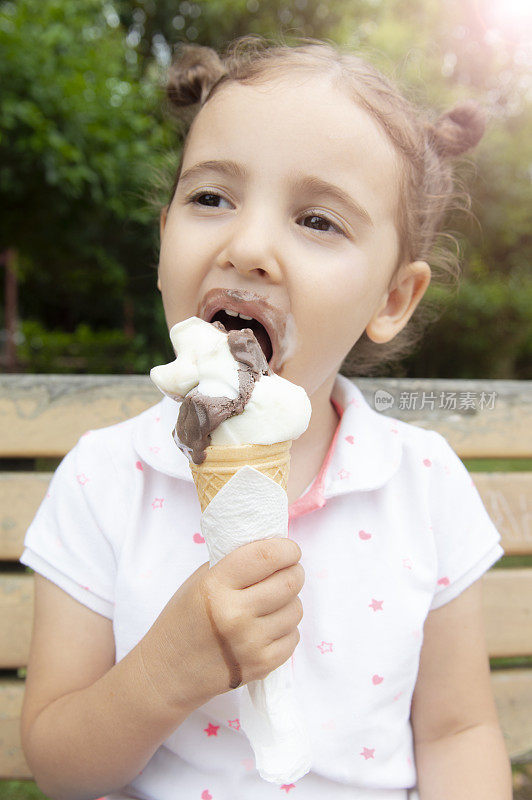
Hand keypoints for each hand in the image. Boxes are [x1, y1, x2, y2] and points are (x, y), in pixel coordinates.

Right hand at [139, 537, 303, 711]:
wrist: (168, 672)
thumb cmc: (184, 618)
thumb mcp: (200, 581)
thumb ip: (234, 563)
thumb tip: (274, 548)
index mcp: (215, 586)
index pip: (266, 556)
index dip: (286, 549)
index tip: (289, 550)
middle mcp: (234, 614)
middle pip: (290, 582)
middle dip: (294, 572)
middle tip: (288, 572)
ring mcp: (250, 643)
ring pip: (296, 609)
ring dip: (290, 601)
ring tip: (273, 602)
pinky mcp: (261, 666)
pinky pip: (294, 636)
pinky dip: (286, 628)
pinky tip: (268, 626)